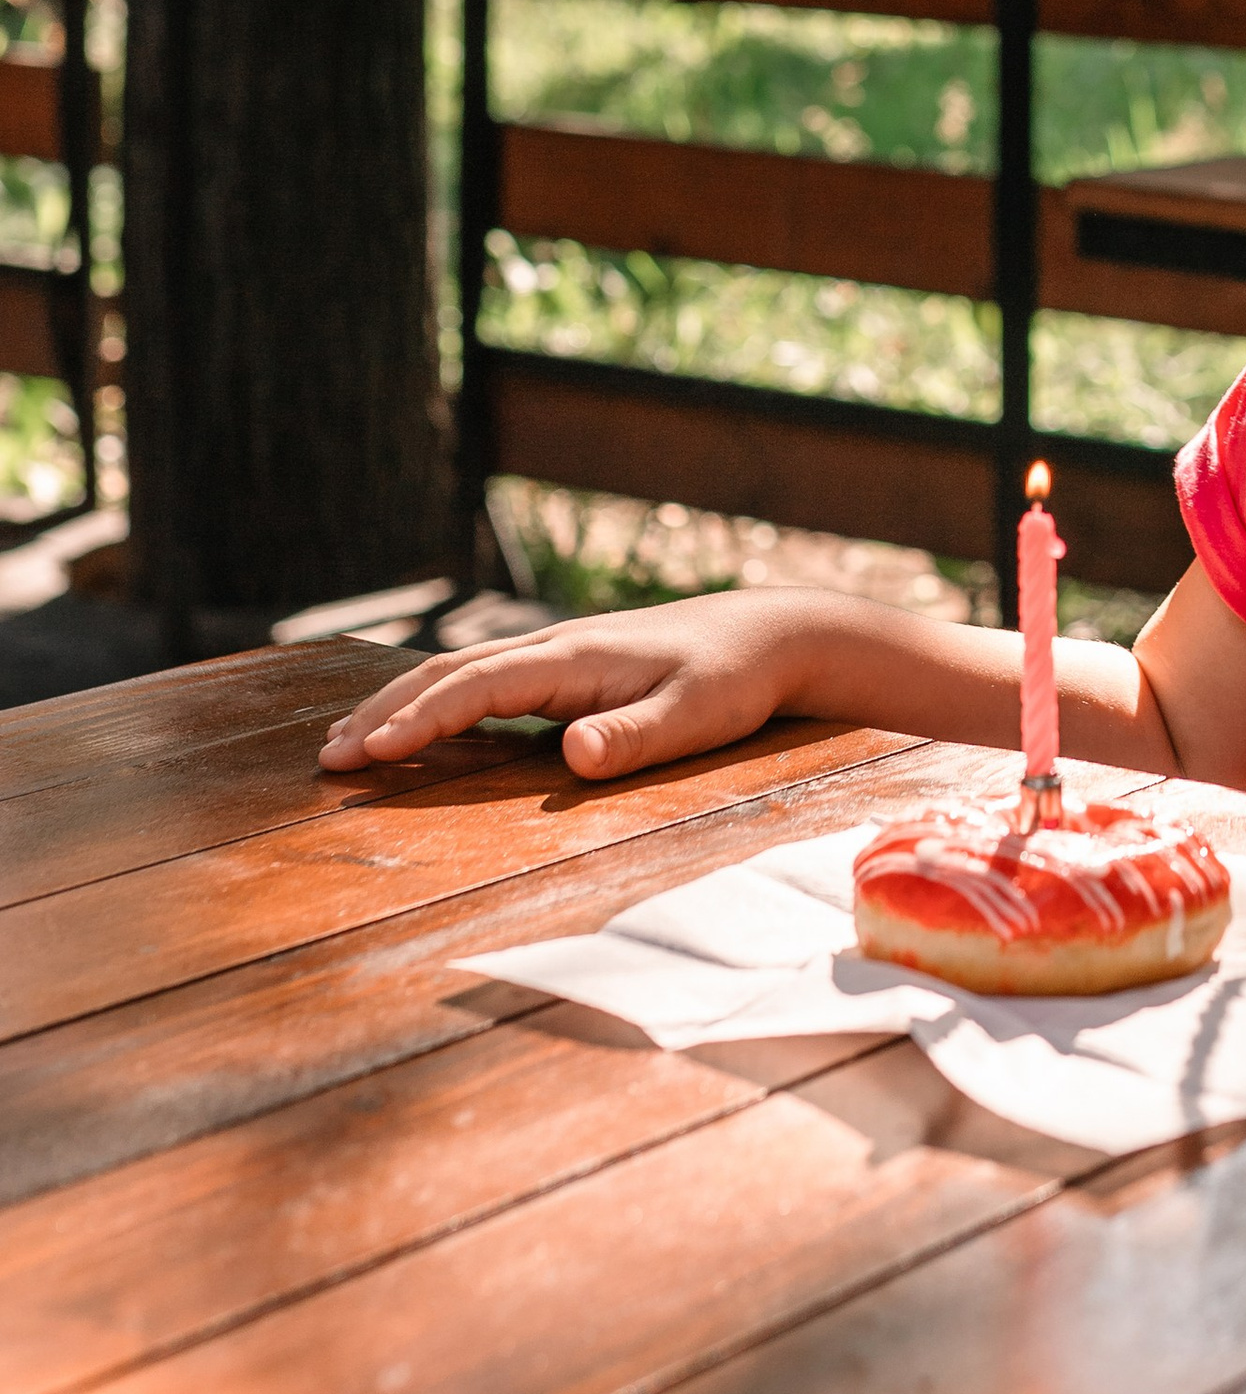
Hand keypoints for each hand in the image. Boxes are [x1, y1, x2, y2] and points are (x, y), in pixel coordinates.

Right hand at [317, 595, 809, 783]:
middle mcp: (553, 648)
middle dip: (384, 712)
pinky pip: (482, 681)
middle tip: (328, 758)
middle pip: (448, 672)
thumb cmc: (733, 679)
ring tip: (346, 743)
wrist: (768, 636)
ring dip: (399, 704)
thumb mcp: (696, 714)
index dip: (420, 719)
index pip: (476, 685)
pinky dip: (435, 701)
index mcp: (572, 658)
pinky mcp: (564, 670)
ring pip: (458, 673)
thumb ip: (634, 736)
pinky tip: (414, 726)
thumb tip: (573, 756)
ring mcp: (555, 655)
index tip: (370, 754)